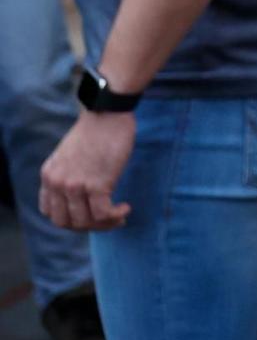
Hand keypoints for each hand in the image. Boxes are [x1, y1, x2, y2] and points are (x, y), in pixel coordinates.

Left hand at [39, 112, 134, 230]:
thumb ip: (67, 174)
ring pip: (85, 222)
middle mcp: (57, 183)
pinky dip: (115, 216)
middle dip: (87, 226)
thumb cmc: (96, 131)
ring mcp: (75, 185)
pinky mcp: (97, 184)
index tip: (88, 215)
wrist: (108, 113)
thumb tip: (81, 195)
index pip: (50, 213)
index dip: (70, 219)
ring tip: (119, 216)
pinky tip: (125, 208)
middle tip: (106, 220)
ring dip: (104, 224)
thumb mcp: (69, 155)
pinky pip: (103, 214)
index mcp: (49, 176)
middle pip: (66, 223)